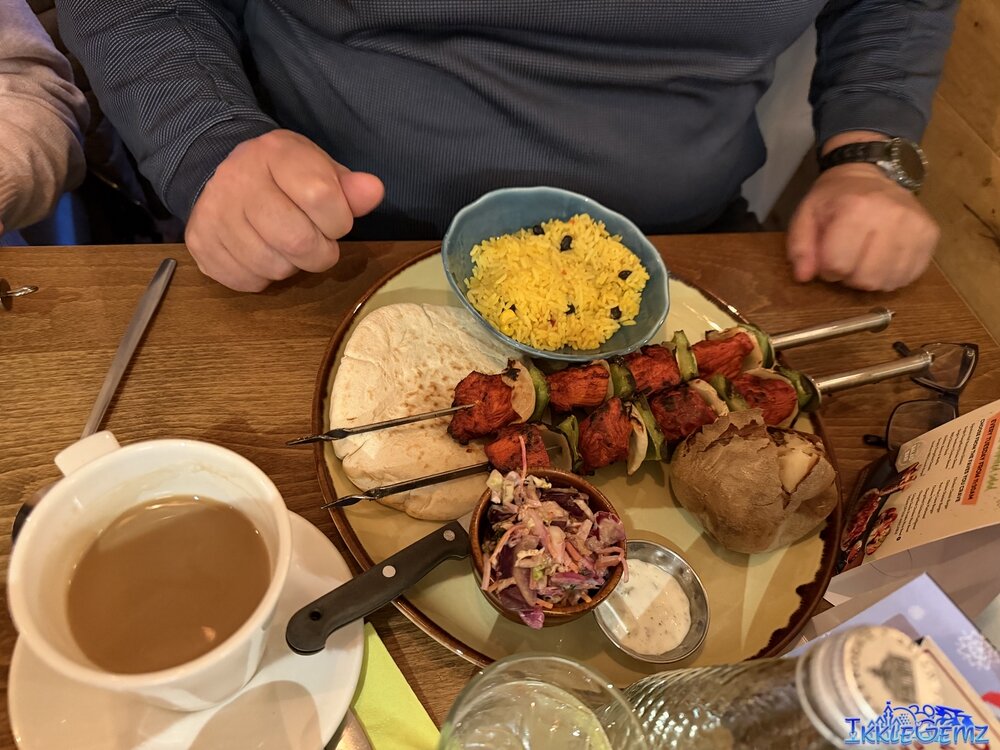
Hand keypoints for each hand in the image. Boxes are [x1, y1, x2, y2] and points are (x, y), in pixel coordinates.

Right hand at [185, 130, 383, 291]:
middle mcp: (238, 180)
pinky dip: (262, 277)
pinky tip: (259, 252)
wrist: (220, 174)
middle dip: (319, 253)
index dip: (339, 220)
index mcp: (275, 153)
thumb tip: (373, 191)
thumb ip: (349, 187)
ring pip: (273, 267)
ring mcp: (213, 214)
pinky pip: (247, 281)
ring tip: (284, 244)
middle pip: (297, 241)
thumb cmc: (283, 176)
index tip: (334, 219)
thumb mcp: (319, 170)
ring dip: (290, 266)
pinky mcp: (199, 245)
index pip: (322, 197)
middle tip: (316, 243)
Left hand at [786, 163, 939, 291]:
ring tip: (865, 259)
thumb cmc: (835, 199)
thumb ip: (799, 248)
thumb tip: (803, 277)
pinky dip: (892, 276)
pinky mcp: (931, 233)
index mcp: (855, 208)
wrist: (870, 175)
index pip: (837, 265)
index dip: (827, 269)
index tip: (828, 256)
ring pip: (888, 281)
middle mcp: (890, 215)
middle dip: (849, 277)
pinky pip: (910, 276)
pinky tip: (883, 260)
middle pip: (865, 278)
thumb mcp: (806, 216)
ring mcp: (915, 224)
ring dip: (871, 279)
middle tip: (848, 260)